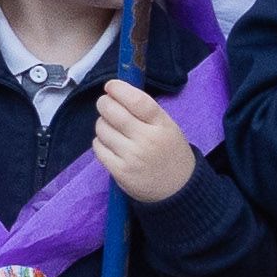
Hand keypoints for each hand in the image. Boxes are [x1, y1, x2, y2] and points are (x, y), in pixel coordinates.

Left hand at [92, 79, 195, 203]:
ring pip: (102, 129)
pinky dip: (100, 141)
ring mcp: (131, 157)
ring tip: (111, 127)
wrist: (178, 190)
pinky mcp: (119, 172)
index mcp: (162, 125)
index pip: (137, 101)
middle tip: (105, 103)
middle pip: (113, 113)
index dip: (120, 89)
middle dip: (104, 103)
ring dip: (102, 123)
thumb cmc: (171, 153)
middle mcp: (146, 140)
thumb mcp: (168, 127)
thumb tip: (117, 92)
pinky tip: (110, 143)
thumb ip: (146, 111)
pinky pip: (98, 148)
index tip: (111, 86)